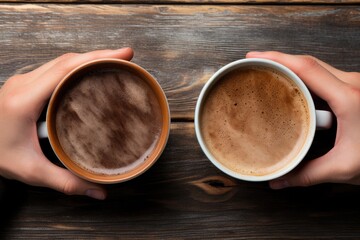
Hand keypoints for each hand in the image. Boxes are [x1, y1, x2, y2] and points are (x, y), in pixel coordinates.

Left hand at [0, 48, 133, 198]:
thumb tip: (99, 192)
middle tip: (126, 56)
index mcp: (24, 100)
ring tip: (112, 61)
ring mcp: (22, 82)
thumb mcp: (31, 171)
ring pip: (60, 61)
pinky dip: (76, 66)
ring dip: (87, 58)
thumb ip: (66, 182)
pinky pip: (54, 68)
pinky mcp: (24, 85)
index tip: (121, 55)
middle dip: (98, 55)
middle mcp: (23, 85)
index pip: (65, 69)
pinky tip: (88, 72)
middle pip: (66, 60)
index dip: (96, 58)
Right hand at [246, 51, 359, 188]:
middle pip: (309, 62)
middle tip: (255, 62)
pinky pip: (324, 75)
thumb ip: (307, 174)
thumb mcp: (344, 168)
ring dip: (291, 65)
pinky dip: (304, 74)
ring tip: (269, 70)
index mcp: (349, 98)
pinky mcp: (355, 89)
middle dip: (279, 58)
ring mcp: (355, 84)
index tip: (255, 56)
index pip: (306, 68)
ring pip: (317, 66)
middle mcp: (354, 84)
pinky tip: (291, 82)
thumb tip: (278, 180)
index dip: (278, 58)